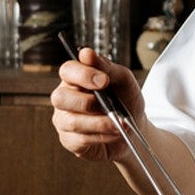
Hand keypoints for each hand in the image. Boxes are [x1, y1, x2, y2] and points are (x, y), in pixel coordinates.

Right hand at [50, 47, 143, 163]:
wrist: (134, 128)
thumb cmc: (125, 99)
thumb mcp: (123, 80)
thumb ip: (106, 66)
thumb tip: (86, 53)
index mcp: (75, 78)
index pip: (67, 70)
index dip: (83, 75)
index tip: (104, 81)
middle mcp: (65, 98)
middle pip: (59, 97)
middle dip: (87, 102)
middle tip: (110, 106)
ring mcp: (64, 120)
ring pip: (71, 121)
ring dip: (100, 123)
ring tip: (120, 123)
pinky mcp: (69, 140)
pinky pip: (80, 140)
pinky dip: (102, 137)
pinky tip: (114, 133)